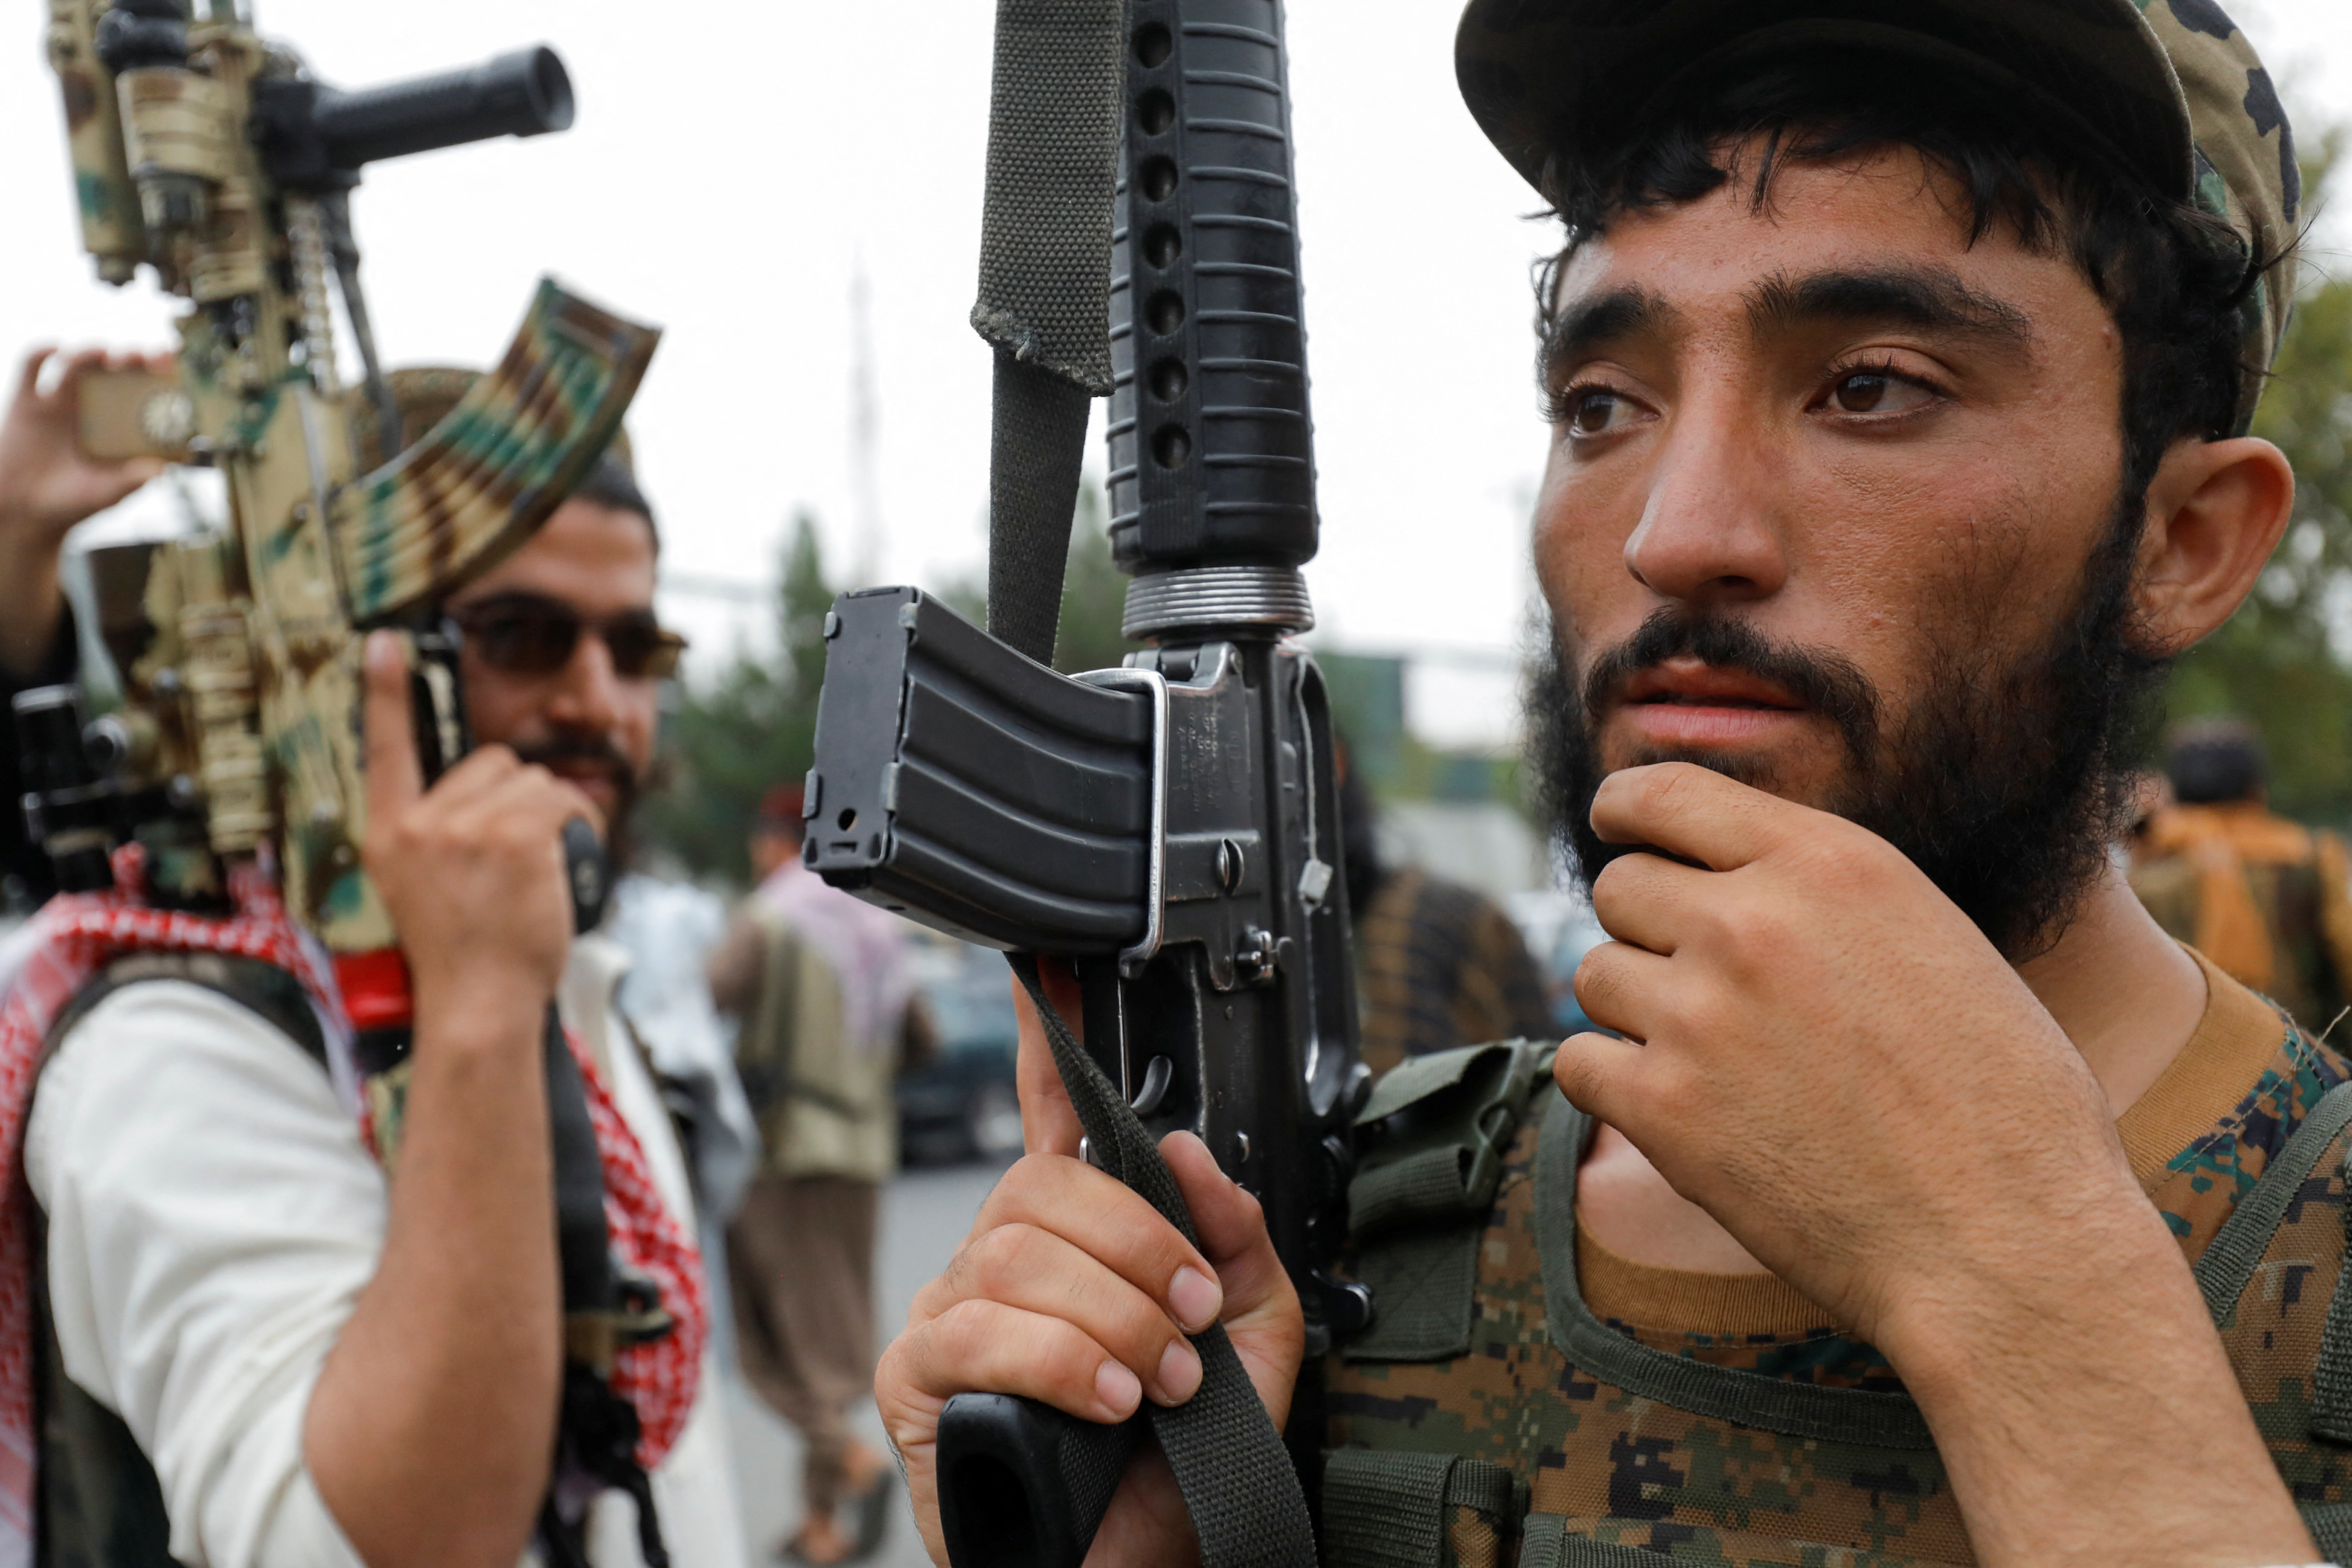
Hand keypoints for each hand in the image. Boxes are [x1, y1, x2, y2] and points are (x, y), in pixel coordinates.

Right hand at [0, 347, 168, 543]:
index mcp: (121, 425)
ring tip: (108, 356)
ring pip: (79, 361)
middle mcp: (94, 407)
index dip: (160, 374)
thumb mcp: (105, 494)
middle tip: (147, 357)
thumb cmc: (72, 504)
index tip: (173, 367)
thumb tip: (159, 470)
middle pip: (117, 368)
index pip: (146, 389)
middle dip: (134, 356)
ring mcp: (61, 401)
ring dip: (94, 351)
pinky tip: (56, 348)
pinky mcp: (27, 401)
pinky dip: (43, 351)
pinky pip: (32, 366)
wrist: (24, 512)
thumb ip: (130, 482)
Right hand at [359, 630, 599, 1031]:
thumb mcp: (421, 889)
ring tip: (538, 870)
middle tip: (517, 857)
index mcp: (388, 834)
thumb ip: (438, 838)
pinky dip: (580, 822)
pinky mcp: (514, 834)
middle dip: (515, 797)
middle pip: (490, 763)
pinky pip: (564, 800)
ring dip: (551, 813)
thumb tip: (479, 802)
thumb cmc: (463, 956)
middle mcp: (420, 823)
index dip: (385, 694)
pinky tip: (568, 860)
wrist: (477, 1005)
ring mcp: (465, 827)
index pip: (383, 750)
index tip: (383, 643)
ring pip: (532, 781)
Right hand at [877, 965, 1303, 1567]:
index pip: (1053, 1117)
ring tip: (1161, 1381)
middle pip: (1048, 1187)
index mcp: (1078, 1241)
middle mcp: (1004, 1260)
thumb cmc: (1177, 1468)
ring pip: (1021, 1255)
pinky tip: (1111, 1402)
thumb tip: (1188, 1153)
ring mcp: (952, 1312)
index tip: (1052, 973)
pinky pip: (980, 1330)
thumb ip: (1238, 1246)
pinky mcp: (917, 1377)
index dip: (1046, 1042)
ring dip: (1115, 1318)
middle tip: (1192, 1317)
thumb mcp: (1250, 1347)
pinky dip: (1064, 1361)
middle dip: (1140, 1247)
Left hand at [1558, 762, 2313, 1565]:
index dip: (1626, 811)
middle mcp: (1749, 922)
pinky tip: (1676, 1112)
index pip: (1665, 792)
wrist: (2006, 1243)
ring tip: (1716, 1061)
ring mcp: (1696, 1013)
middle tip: (1704, 987)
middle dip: (1647, 928)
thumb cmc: (1999, 1105)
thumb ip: (1820, 896)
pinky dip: (1613, 1084)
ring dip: (1635, 1009)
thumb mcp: (1931, 941)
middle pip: (1619, 887)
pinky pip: (1578, 1062)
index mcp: (1829, 864)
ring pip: (1593, 973)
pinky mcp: (1660, 1108)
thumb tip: (1728, 876)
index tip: (1615, 827)